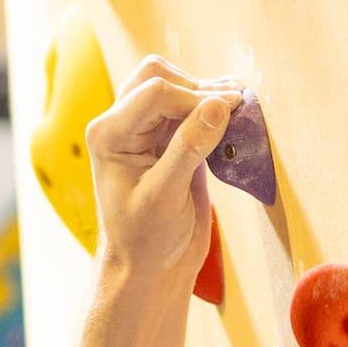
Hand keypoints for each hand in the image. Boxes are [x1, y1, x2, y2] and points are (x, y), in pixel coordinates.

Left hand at [86, 56, 242, 293]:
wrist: (149, 269)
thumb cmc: (147, 241)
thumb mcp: (165, 196)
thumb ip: (188, 148)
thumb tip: (218, 106)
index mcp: (109, 135)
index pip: (155, 93)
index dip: (195, 97)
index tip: (232, 110)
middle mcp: (120, 125)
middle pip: (158, 77)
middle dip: (198, 88)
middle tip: (234, 108)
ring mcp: (142, 131)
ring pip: (173, 87)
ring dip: (205, 94)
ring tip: (238, 109)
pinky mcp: (165, 141)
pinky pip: (187, 110)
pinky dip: (209, 110)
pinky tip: (232, 121)